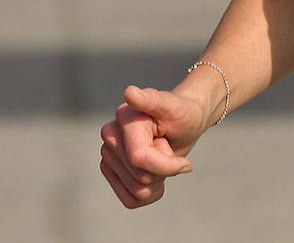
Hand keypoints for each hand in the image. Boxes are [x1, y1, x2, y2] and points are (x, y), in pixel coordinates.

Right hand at [99, 85, 204, 208]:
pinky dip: (149, 195)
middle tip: (169, 147)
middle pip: (140, 177)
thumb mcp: (177, 109)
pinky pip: (129, 199)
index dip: (168, 164)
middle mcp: (110, 134)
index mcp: (125, 116)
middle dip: (164, 169)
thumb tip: (130, 92)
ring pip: (136, 191)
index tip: (186, 161)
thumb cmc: (183, 114)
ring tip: (162, 157)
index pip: (140, 158)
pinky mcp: (109, 169)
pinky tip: (156, 176)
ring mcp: (107, 153)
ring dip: (157, 180)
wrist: (183, 123)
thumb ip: (154, 101)